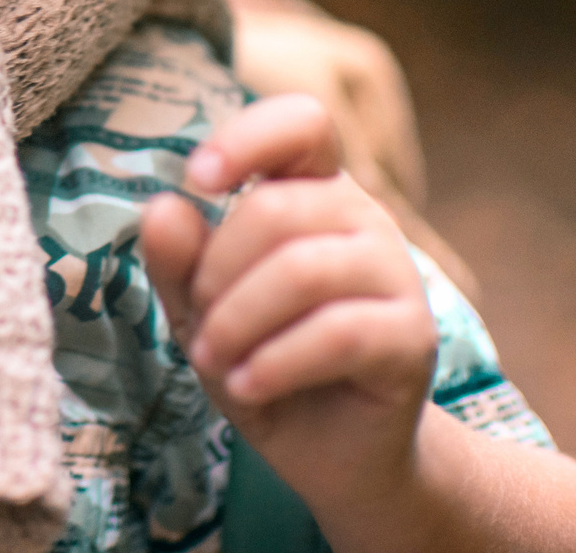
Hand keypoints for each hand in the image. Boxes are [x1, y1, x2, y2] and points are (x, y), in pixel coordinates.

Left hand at [138, 93, 439, 508]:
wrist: (329, 453)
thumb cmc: (259, 358)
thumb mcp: (199, 309)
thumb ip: (177, 259)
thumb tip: (163, 207)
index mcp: (311, 190)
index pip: (302, 123)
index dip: (248, 138)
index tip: (200, 180)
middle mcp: (361, 219)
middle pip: (275, 208)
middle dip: (215, 274)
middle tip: (200, 328)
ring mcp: (396, 275)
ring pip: (303, 270)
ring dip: (238, 322)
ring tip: (216, 362)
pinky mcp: (412, 337)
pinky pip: (338, 333)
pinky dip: (276, 362)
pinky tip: (248, 386)